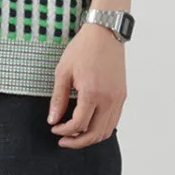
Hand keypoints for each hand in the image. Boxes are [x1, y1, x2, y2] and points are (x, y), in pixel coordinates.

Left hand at [47, 22, 126, 147]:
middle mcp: (108, 99)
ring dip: (90, 138)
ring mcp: (118, 99)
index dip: (64, 131)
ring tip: (75, 135)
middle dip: (77, 142)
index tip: (54, 129)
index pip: (78, 125)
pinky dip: (101, 129)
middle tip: (63, 140)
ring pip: (106, 131)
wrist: (105, 33)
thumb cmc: (82, 48)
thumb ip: (58, 98)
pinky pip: (113, 121)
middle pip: (94, 134)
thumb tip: (53, 120)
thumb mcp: (63, 71)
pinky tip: (88, 124)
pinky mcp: (122, 96)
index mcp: (92, 92)